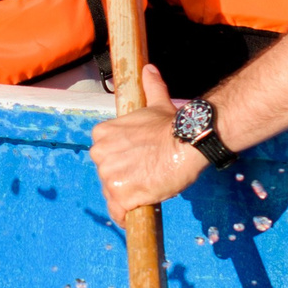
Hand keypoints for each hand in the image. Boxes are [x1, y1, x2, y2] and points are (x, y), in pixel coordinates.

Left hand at [90, 66, 203, 221]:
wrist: (187, 143)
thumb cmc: (171, 126)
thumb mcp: (156, 103)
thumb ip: (150, 87)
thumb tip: (149, 70)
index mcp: (101, 134)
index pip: (105, 156)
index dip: (122, 162)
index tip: (138, 163)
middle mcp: (100, 154)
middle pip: (107, 176)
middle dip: (123, 180)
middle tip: (146, 177)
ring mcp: (109, 176)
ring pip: (113, 194)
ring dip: (127, 197)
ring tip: (147, 191)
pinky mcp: (121, 196)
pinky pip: (118, 212)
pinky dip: (126, 217)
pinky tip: (137, 214)